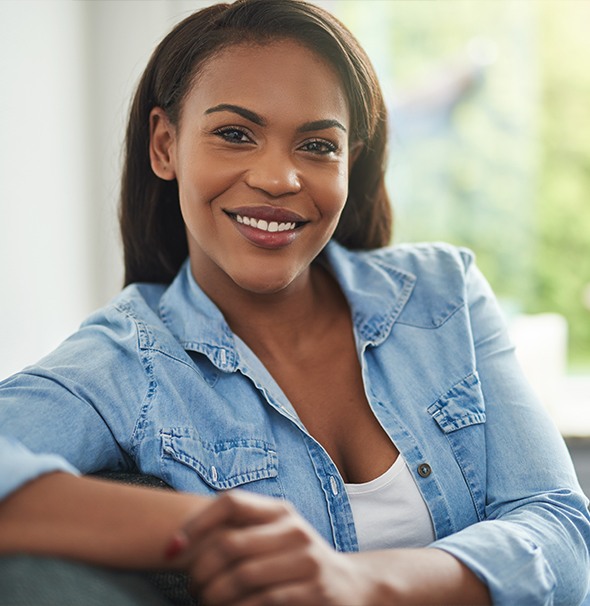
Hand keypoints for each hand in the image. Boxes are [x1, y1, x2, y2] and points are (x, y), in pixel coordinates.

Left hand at [167, 490, 380, 605]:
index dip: (196, 523)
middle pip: (230, 543)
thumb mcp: (276, 536)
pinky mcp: (312, 592)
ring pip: (241, 576)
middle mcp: (294, 529)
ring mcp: (306, 560)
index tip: (172, 549)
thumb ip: (242, 532)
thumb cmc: (297, 562)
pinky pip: (260, 601)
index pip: (230, 502)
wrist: (351, 587)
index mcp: (280, 510)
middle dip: (199, 571)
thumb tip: (180, 545)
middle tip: (190, 588)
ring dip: (212, 596)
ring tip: (205, 602)